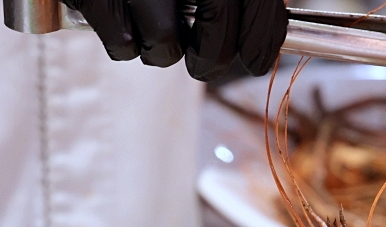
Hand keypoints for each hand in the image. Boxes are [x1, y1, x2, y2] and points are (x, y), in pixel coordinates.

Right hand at [63, 0, 286, 80]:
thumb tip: (263, 38)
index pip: (257, 7)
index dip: (260, 42)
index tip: (255, 59)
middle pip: (215, 39)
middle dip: (211, 60)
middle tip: (203, 59)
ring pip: (164, 44)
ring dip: (161, 49)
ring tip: (154, 24)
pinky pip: (122, 43)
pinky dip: (124, 42)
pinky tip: (124, 16)